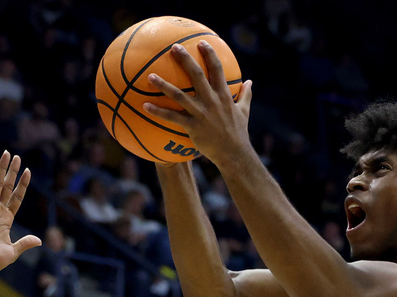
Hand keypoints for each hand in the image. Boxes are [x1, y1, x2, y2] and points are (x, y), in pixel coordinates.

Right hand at [0, 152, 39, 273]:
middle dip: (12, 172)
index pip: (17, 198)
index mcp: (7, 219)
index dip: (22, 185)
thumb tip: (39, 241)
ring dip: (3, 169)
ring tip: (7, 154)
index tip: (28, 171)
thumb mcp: (13, 251)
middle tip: (16, 156)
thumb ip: (25, 243)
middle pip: (7, 187)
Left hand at [143, 42, 253, 168]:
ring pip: (179, 95)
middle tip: (173, 47)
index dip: (209, 54)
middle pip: (196, 75)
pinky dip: (158, 112)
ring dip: (163, 85)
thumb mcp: (244, 111)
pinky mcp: (193, 127)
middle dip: (185, 59)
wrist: (234, 154)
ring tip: (150, 76)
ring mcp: (201, 113)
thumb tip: (250, 82)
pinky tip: (145, 106)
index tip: (201, 42)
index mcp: (224, 95)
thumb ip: (246, 95)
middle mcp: (212, 101)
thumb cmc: (238, 133)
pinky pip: (172, 117)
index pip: (217, 69)